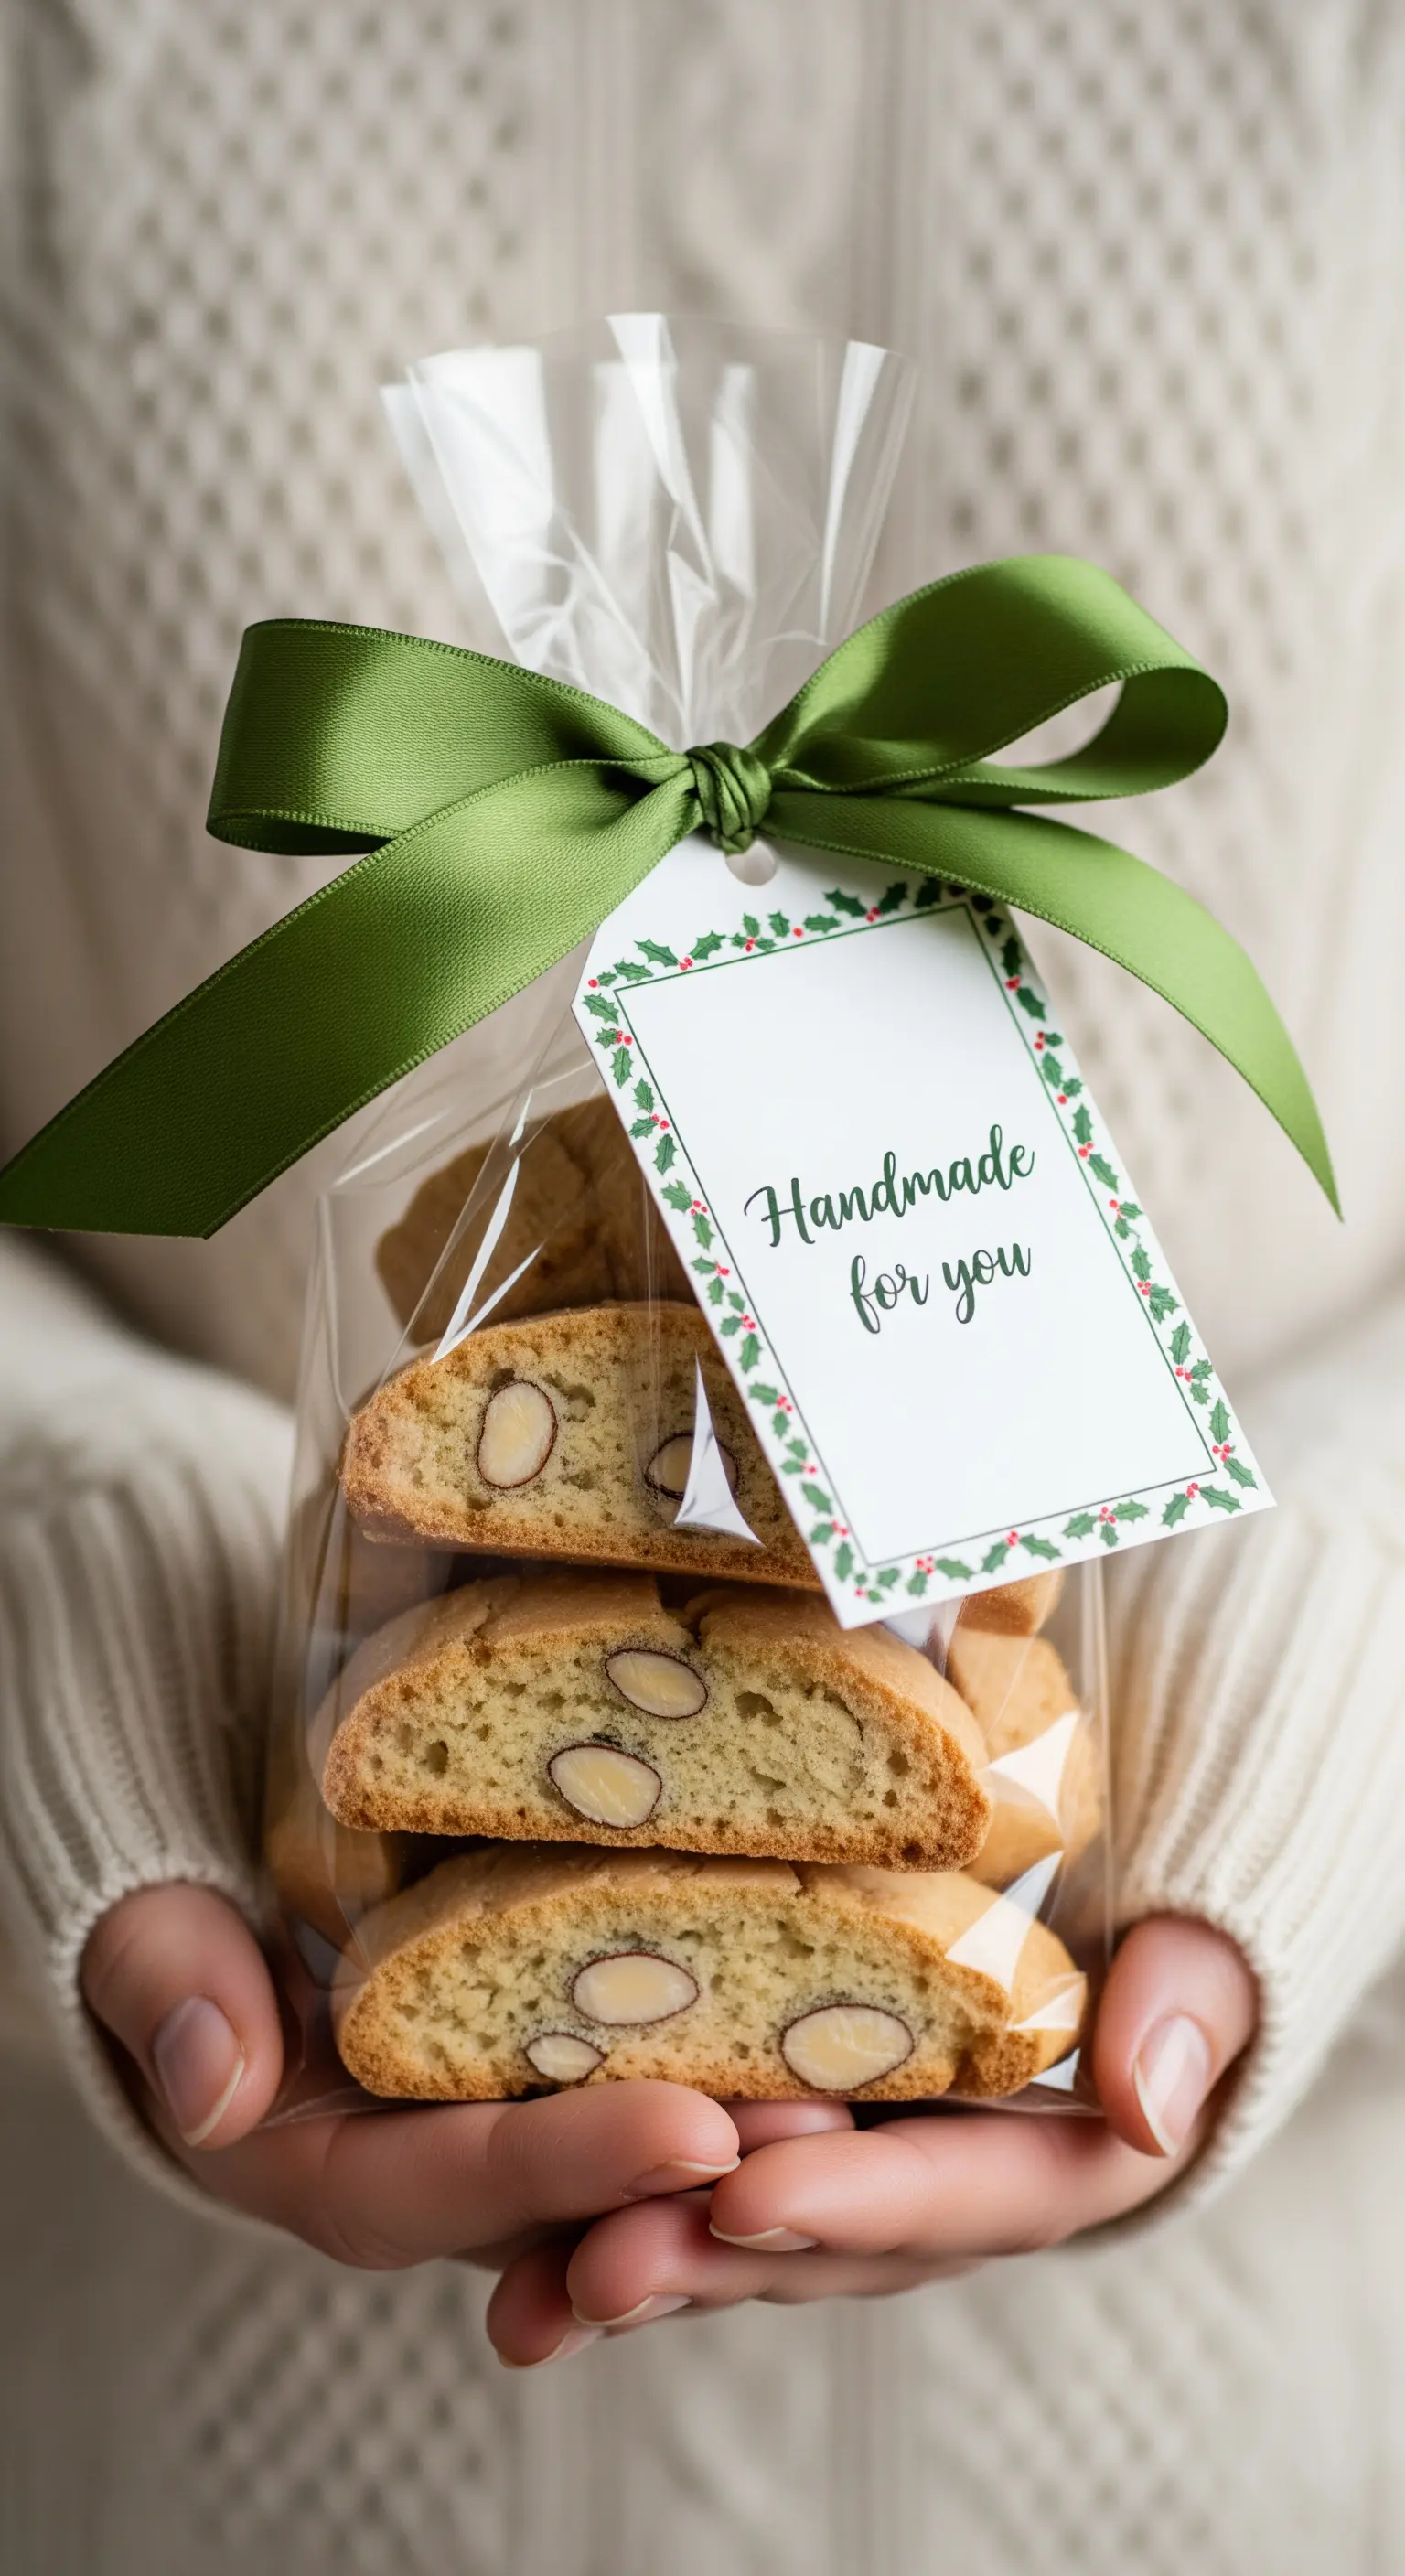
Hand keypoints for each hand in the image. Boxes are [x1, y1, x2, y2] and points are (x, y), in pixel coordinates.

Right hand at [81, 1884, 847, 2284]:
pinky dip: (750, 2052)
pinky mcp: (585, 2066)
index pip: (470, 2183)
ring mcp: (530, 2126)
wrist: (233, 1868)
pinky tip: (849, 2017)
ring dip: (758, 2126)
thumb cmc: (189, 1908)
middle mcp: (457, 2173)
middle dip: (713, 2167)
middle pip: (592, 2190)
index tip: (690, 2129)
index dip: (577, 2164)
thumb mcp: (148, 1936)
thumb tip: (221, 2083)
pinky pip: (676, 2071)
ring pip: (653, 2148)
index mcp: (350, 2169)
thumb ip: (172, 1992)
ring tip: (868, 2078)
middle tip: (830, 2119)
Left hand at [484, 1916, 1257, 2364]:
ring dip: (650, 2261)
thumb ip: (1192, 1994)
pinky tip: (519, 2271)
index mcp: (1061, 2154)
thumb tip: (1150, 2104)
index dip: (861, 2198)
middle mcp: (945, 2188)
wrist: (1108, 1853)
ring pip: (748, 2237)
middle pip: (831, 2242)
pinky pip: (694, 2190)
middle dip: (718, 2257)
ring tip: (545, 2284)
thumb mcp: (1206, 1926)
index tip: (753, 2191)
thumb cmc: (1157, 1886)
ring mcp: (854, 2171)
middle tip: (609, 2262)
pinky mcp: (775, 2132)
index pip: (965, 2194)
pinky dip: (612, 2224)